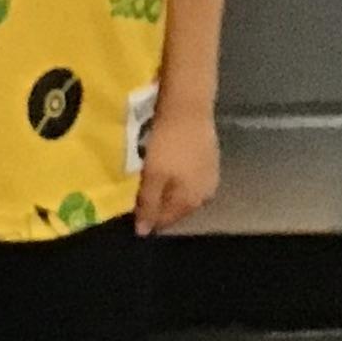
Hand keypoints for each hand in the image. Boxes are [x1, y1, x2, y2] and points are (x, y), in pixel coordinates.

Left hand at [135, 106, 219, 235]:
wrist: (188, 108)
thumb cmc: (168, 143)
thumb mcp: (153, 175)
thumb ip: (149, 204)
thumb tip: (144, 233)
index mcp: (191, 201)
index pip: (168, 220)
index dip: (149, 219)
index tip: (131, 214)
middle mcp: (206, 194)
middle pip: (177, 207)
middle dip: (159, 205)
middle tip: (137, 198)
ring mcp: (210, 176)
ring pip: (184, 192)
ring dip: (167, 190)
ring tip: (149, 182)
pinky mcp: (210, 159)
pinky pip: (189, 177)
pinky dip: (176, 177)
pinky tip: (166, 168)